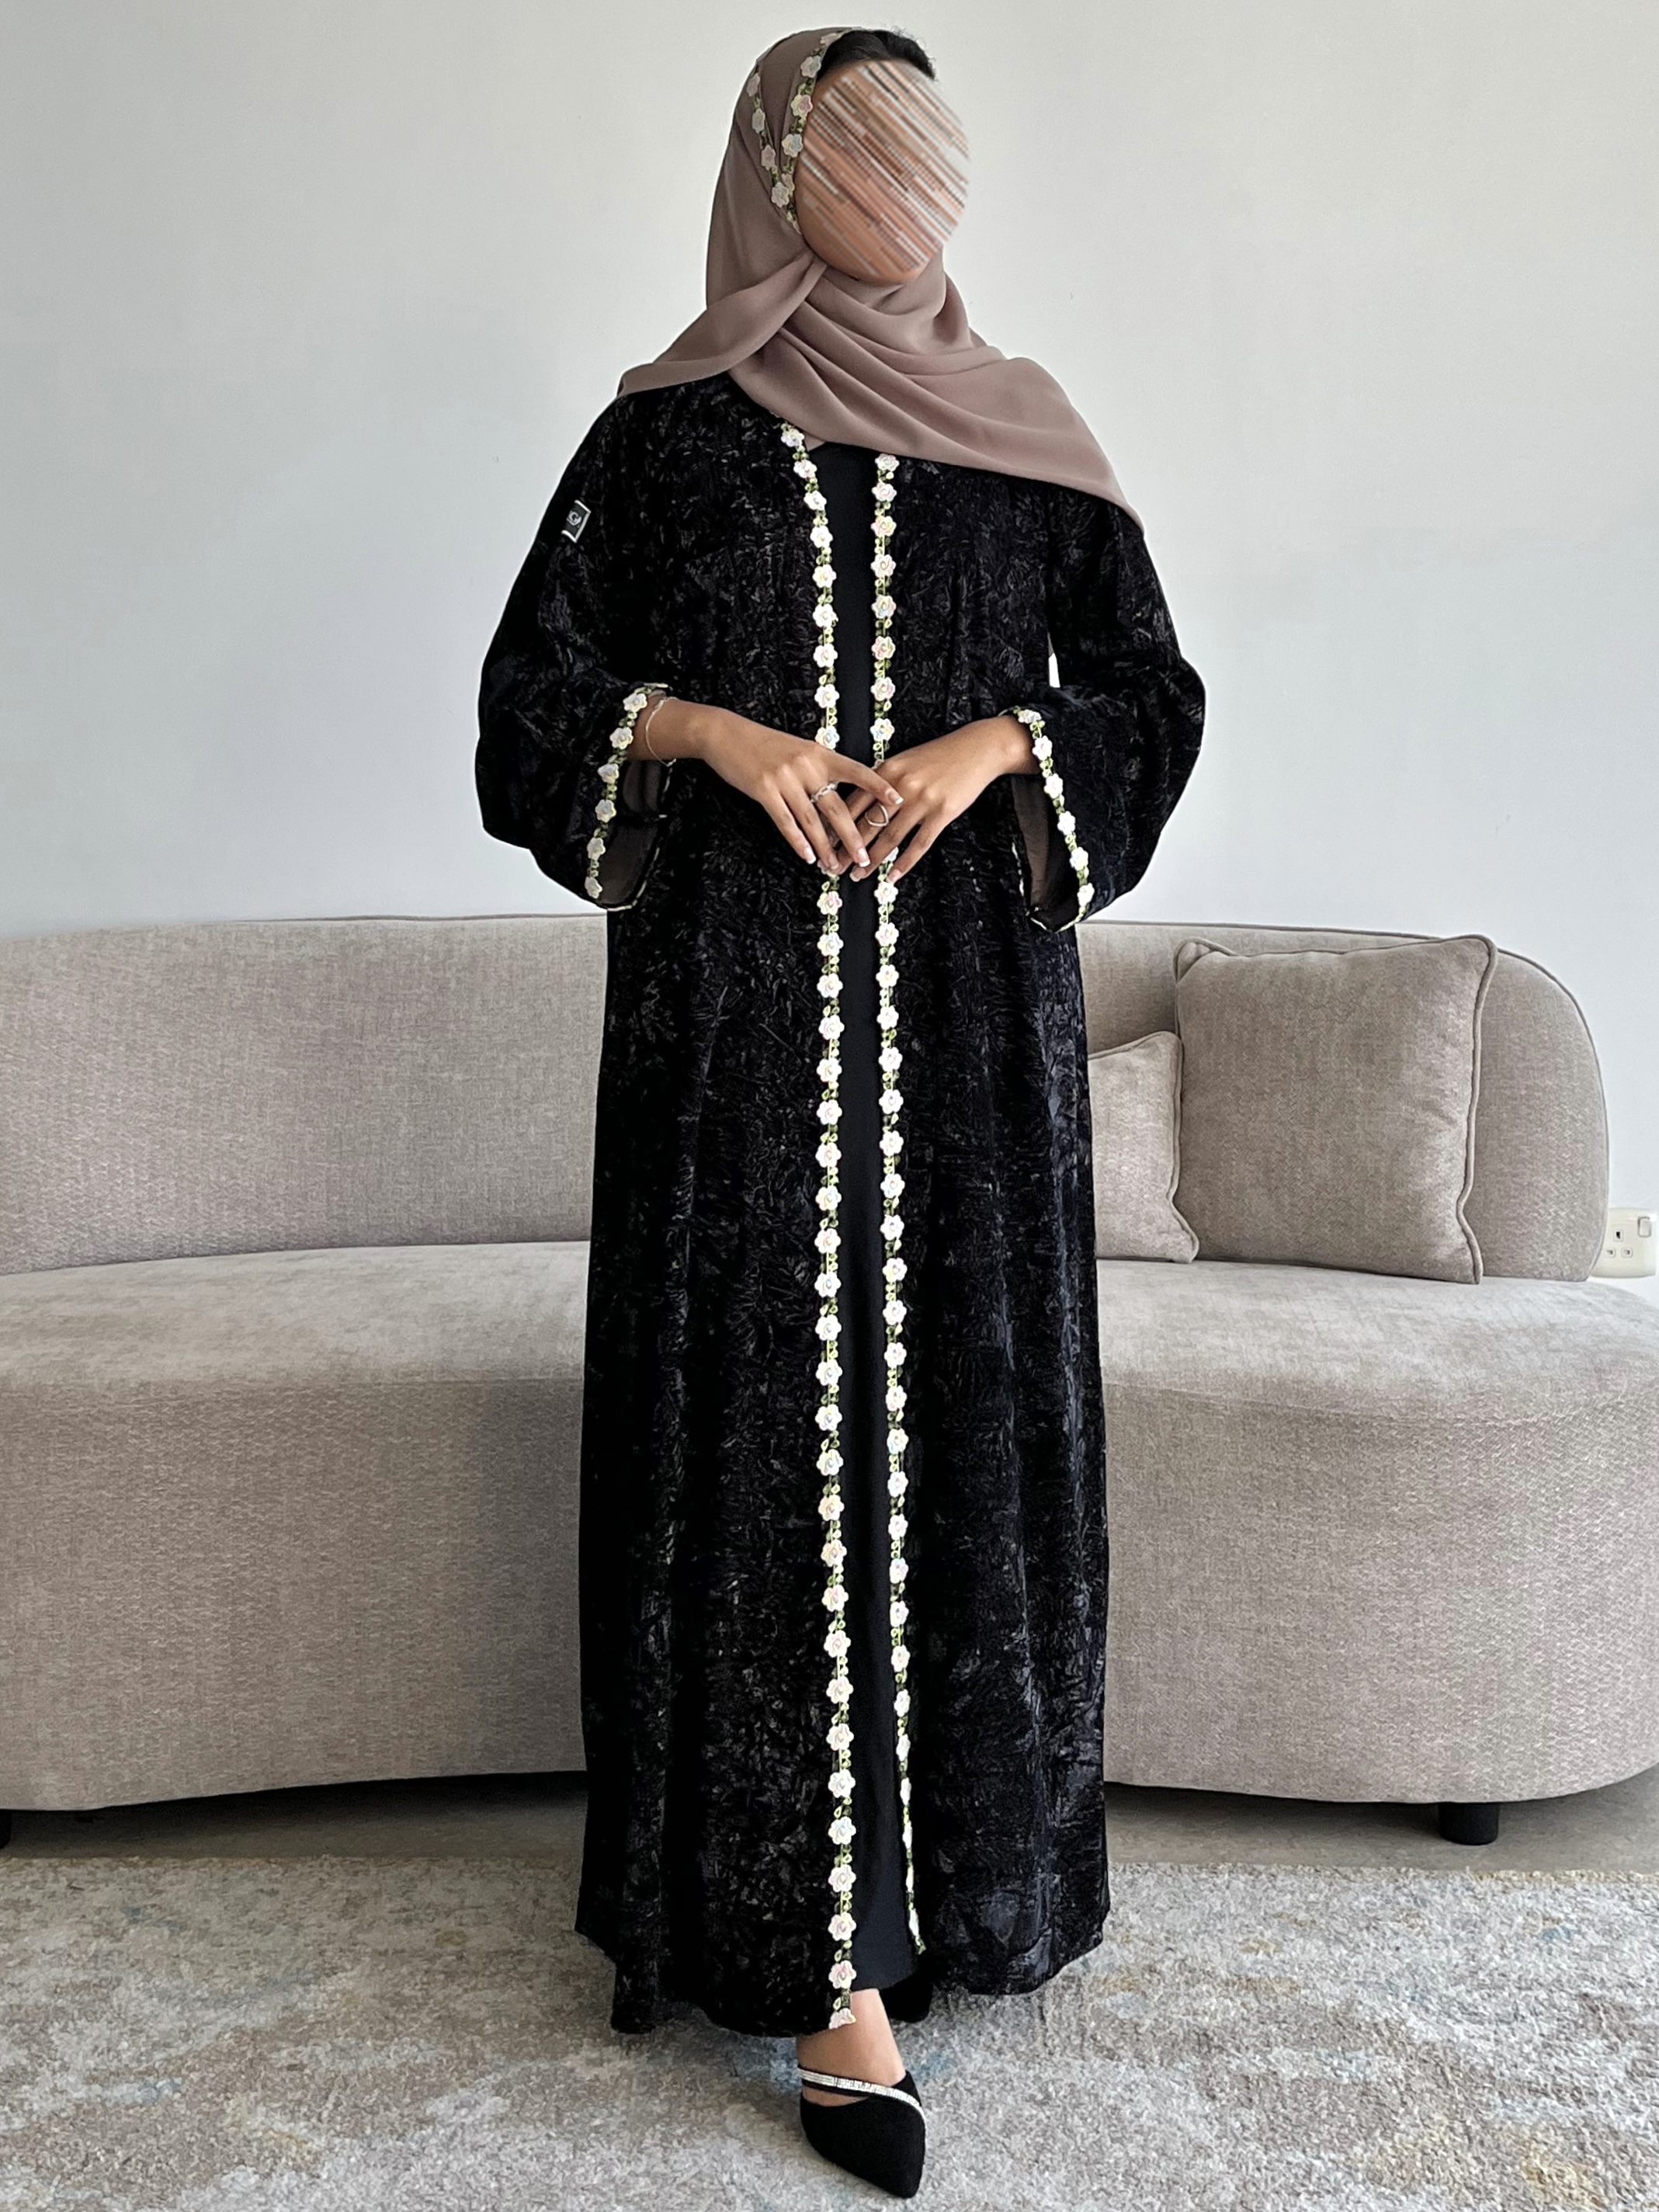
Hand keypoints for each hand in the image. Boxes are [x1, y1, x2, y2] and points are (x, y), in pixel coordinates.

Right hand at [636, 697, 901, 872]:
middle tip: (865, 858)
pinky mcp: (764, 790)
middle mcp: (807, 766)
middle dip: (853, 836)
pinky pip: (785, 822)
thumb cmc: (766, 744)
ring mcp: (785, 779)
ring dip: (826, 847)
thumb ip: (821, 768)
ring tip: (835, 866)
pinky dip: (798, 842)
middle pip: (837, 807)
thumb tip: (841, 795)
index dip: (878, 787)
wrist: (728, 734)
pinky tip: (808, 857)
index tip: (898, 802)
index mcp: (820, 754)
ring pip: (812, 820)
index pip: (857, 771)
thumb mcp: (800, 749)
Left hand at [836, 715, 1035, 881]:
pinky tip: (892, 877)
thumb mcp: (906, 760)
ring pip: (890, 838)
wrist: (977, 748)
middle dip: (848, 849)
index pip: (855, 803)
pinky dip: (904, 863)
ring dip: (872, 861)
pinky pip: (919, 844)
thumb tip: (861, 802)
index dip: (837, 825)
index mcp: (887, 771)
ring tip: (858, 876)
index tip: (824, 842)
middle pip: (868, 824)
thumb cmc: (940, 755)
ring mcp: (922, 801)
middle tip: (834, 867)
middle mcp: (901, 787)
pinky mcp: (942, 813)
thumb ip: (883, 781)